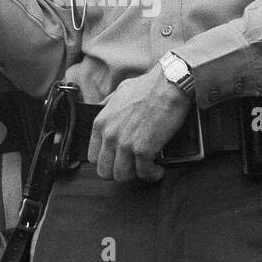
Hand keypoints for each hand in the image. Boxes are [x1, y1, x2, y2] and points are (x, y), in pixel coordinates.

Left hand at [87, 66, 192, 181]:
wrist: (168, 85)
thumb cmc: (148, 86)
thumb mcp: (119, 93)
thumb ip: (108, 105)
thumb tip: (105, 107)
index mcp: (101, 123)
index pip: (93, 156)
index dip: (107, 161)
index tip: (118, 161)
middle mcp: (109, 135)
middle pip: (104, 171)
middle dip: (119, 172)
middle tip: (132, 168)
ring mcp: (124, 144)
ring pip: (121, 176)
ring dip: (135, 175)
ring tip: (146, 169)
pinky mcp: (143, 149)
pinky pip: (143, 173)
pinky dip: (152, 175)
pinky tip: (157, 170)